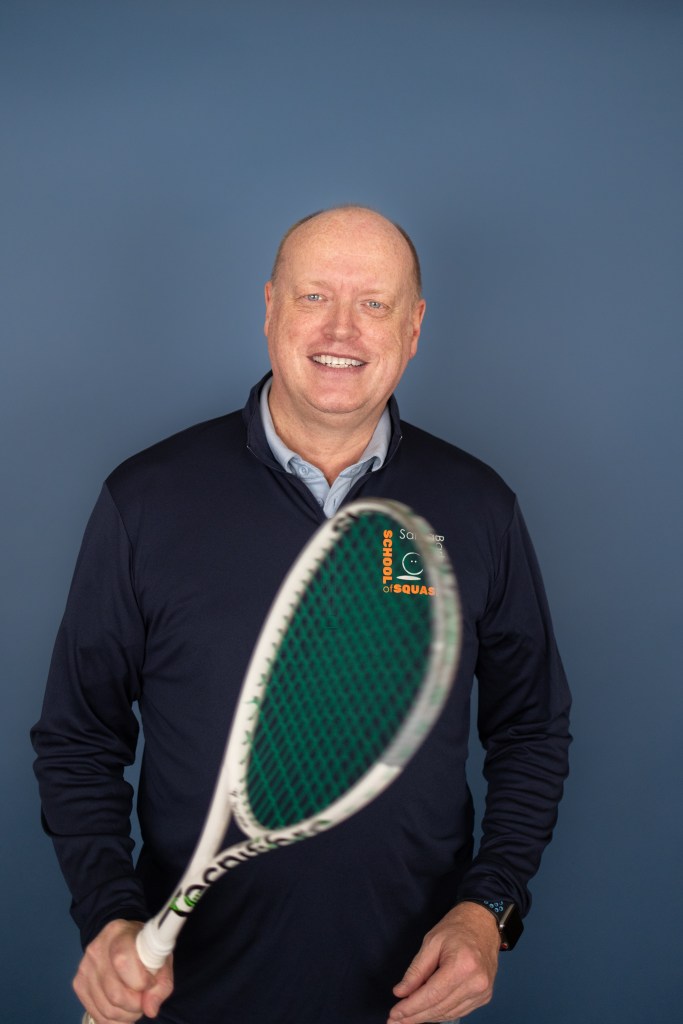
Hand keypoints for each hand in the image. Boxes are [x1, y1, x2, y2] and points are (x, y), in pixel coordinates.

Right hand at [73, 919, 173, 1023]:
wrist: (121, 942)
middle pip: (115, 993)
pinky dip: (114, 1020)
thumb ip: (162, 983)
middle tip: (144, 1000)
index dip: (141, 981)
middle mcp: (96, 949)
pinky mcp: (78, 984)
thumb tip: (150, 1009)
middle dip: (136, 1005)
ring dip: (127, 1015)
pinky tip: (124, 1011)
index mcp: (118, 933)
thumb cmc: (144, 949)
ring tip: (136, 1005)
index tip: (151, 982)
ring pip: (106, 1009)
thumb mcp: (161, 957)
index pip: (124, 962)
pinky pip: (97, 1015)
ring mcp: (84, 968)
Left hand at [388, 902, 499, 1022]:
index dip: (411, 1007)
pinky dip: (441, 1013)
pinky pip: (458, 1011)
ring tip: (407, 1019)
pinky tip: (426, 1013)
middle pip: (439, 1008)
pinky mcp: (485, 997)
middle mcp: (475, 983)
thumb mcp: (431, 942)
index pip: (432, 995)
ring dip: (426, 1018)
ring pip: (448, 1014)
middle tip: (395, 1021)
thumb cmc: (456, 928)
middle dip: (415, 1016)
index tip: (394, 1014)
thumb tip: (400, 993)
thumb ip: (416, 970)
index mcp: (462, 966)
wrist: (483, 923)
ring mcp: (483, 992)